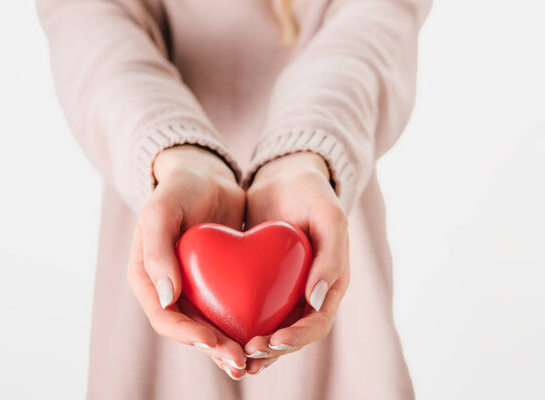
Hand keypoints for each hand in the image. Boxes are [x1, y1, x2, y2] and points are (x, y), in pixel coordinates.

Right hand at [127, 144, 248, 379]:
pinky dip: (243, 325)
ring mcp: (194, 288)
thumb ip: (157, 251)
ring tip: (254, 360)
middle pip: (189, 330)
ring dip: (230, 346)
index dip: (188, 335)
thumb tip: (167, 298)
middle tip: (240, 361)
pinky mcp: (218, 283)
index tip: (214, 341)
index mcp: (148, 278)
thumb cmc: (178, 189)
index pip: (164, 318)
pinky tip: (265, 335)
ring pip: (210, 326)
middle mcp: (169, 289)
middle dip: (214, 349)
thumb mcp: (160, 212)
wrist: (207, 175)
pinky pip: (229, 309)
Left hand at [242, 151, 350, 374]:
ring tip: (231, 357)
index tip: (272, 341)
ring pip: (270, 328)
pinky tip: (217, 331)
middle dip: (271, 350)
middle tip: (245, 356)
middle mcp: (308, 293)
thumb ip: (331, 256)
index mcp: (330, 283)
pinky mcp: (260, 282)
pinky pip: (250, 309)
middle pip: (292, 334)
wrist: (283, 176)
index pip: (317, 322)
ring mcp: (284, 289)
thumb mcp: (330, 217)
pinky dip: (238, 324)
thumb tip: (315, 300)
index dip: (297, 338)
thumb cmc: (312, 193)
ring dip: (253, 346)